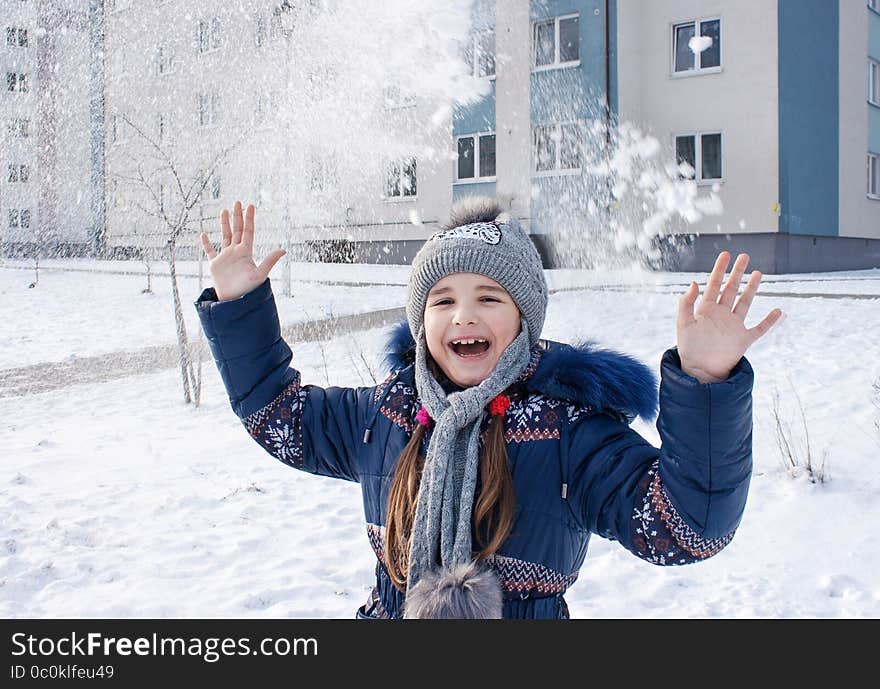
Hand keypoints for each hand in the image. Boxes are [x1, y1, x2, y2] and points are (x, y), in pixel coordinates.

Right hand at [199, 200, 285, 300]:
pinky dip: (206, 243)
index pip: (248, 231)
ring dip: (224, 224)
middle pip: (237, 230)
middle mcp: (236, 252)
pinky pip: (210, 251)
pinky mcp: (215, 265)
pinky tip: (204, 234)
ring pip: (225, 236)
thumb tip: (284, 250)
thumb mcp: (260, 274)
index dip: (249, 219)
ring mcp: (225, 257)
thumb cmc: (249, 289)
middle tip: (237, 202)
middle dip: (237, 216)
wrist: (235, 301)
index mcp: (246, 252)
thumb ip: (269, 261)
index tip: (250, 206)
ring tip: (224, 211)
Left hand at [676, 251, 783, 382]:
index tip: (726, 254)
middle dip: (737, 273)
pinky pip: (760, 328)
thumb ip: (686, 303)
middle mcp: (721, 315)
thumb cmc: (688, 349)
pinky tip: (778, 311)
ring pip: (745, 303)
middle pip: (731, 289)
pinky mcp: (743, 339)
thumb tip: (694, 283)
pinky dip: (770, 321)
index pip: (714, 284)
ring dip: (752, 288)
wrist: (700, 371)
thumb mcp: (684, 324)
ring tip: (758, 273)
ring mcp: (734, 326)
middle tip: (744, 256)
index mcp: (706, 310)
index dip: (719, 270)